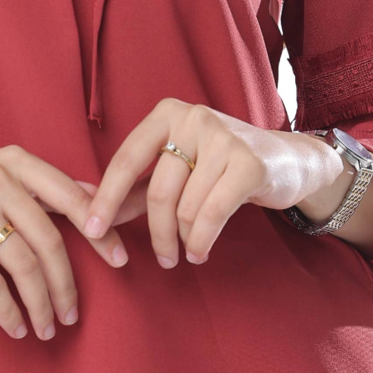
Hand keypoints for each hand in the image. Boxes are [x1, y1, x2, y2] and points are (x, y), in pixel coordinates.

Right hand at [0, 146, 131, 340]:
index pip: (71, 198)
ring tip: (46, 327)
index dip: (100, 232)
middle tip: (73, 314)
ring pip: (23, 265)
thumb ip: (41, 187)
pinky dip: (7, 310)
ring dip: (39, 303)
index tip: (121, 262)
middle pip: (49, 240)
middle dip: (66, 284)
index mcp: (15, 161)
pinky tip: (16, 326)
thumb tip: (97, 199)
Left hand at [80, 100, 340, 267]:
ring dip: (183, 240)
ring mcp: (223, 137)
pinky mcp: (248, 163)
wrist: (288, 161)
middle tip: (162, 259)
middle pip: (158, 192)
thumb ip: (134, 188)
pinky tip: (201, 251)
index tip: (90, 231)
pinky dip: (202, 241)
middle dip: (156, 234)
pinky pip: (211, 215)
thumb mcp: (176, 169)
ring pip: (185, 208)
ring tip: (189, 250)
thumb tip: (84, 207)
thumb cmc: (221, 166)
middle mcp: (194, 117)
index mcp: (167, 113)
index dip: (106, 198)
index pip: (126, 159)